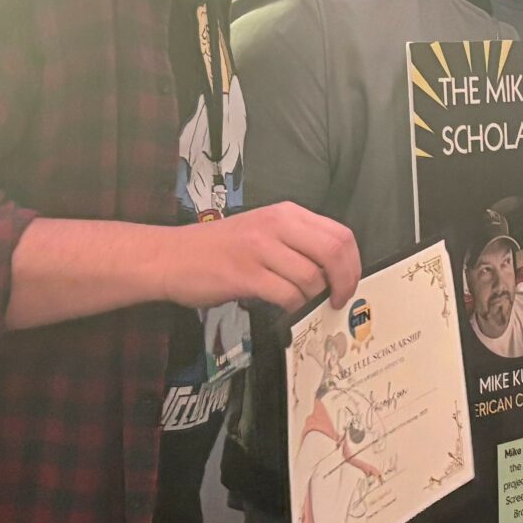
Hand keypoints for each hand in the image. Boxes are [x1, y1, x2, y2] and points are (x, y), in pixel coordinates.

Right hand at [173, 204, 359, 313]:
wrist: (169, 256)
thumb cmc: (218, 249)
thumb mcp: (262, 231)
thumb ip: (297, 243)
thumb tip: (334, 271)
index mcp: (285, 213)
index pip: (340, 234)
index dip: (353, 264)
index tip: (349, 284)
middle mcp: (275, 225)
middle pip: (333, 252)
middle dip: (343, 283)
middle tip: (337, 300)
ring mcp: (259, 249)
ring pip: (311, 277)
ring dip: (311, 298)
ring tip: (299, 303)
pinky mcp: (244, 274)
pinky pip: (286, 295)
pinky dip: (291, 307)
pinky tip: (282, 308)